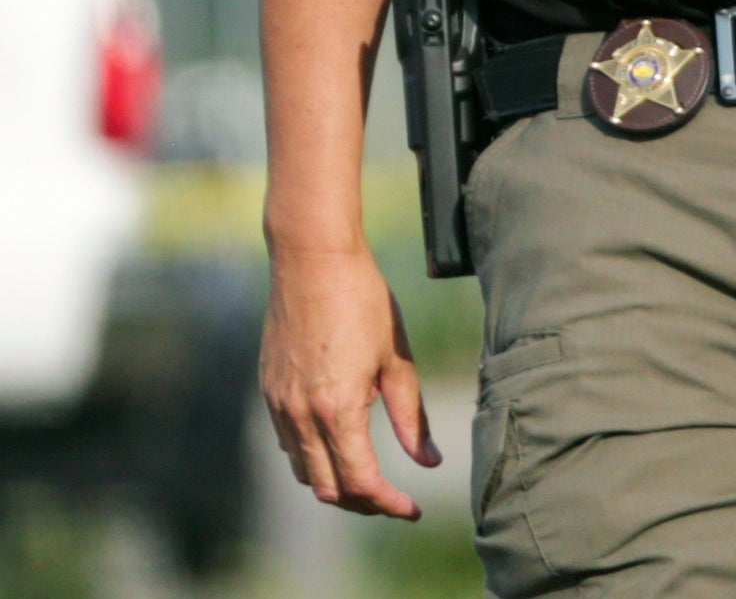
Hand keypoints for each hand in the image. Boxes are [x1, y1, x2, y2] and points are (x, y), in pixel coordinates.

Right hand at [261, 245, 435, 519]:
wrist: (313, 262)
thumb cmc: (365, 303)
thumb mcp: (399, 360)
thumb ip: (412, 416)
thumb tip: (429, 461)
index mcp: (336, 409)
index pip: (360, 480)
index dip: (388, 503)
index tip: (412, 510)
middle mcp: (300, 415)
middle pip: (328, 488)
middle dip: (363, 502)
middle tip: (395, 500)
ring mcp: (278, 406)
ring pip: (304, 471)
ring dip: (336, 483)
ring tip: (372, 479)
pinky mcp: (269, 393)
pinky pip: (290, 445)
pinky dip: (315, 459)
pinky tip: (342, 446)